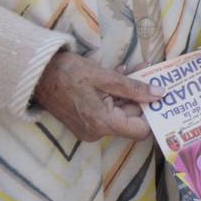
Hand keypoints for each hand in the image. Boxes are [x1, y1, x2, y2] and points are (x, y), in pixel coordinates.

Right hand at [33, 50, 155, 141]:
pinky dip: (115, 92)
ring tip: (141, 68)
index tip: (164, 99)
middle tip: (154, 76)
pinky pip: (106, 108)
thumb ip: (134, 88)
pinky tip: (123, 72)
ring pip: (119, 109)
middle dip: (142, 97)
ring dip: (130, 91)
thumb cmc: (68, 73)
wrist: (35, 74)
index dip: (154, 116)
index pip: (140, 131)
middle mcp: (96, 131)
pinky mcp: (83, 119)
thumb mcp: (105, 77)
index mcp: (103, 124)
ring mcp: (89, 127)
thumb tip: (160, 94)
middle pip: (129, 118)